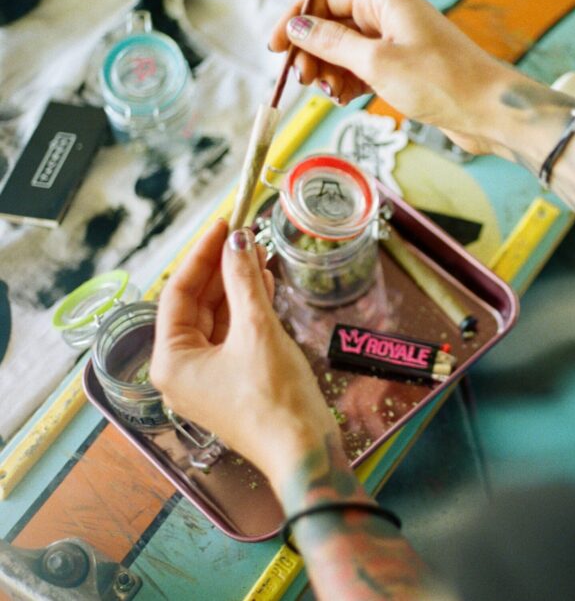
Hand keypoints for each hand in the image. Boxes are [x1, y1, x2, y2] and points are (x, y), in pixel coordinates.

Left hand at [149, 221, 339, 493]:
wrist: (304, 452)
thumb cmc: (275, 397)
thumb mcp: (258, 330)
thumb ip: (244, 281)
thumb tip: (239, 241)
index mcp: (170, 361)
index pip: (178, 293)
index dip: (203, 254)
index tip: (225, 224)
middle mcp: (180, 371)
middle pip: (196, 305)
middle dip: (222, 269)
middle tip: (245, 234)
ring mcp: (206, 380)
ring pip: (217, 319)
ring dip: (237, 287)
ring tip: (258, 252)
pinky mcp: (232, 384)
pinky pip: (232, 337)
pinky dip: (247, 311)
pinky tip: (264, 285)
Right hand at [268, 0, 518, 153]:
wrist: (488, 112)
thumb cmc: (442, 82)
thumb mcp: (377, 62)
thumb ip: (332, 43)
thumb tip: (297, 28)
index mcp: (386, 0)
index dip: (297, 19)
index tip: (275, 47)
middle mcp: (391, 15)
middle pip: (333, 24)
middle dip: (313, 52)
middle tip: (304, 80)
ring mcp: (399, 42)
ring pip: (347, 50)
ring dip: (330, 71)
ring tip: (328, 94)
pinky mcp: (405, 69)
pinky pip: (364, 69)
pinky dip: (349, 83)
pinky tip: (343, 99)